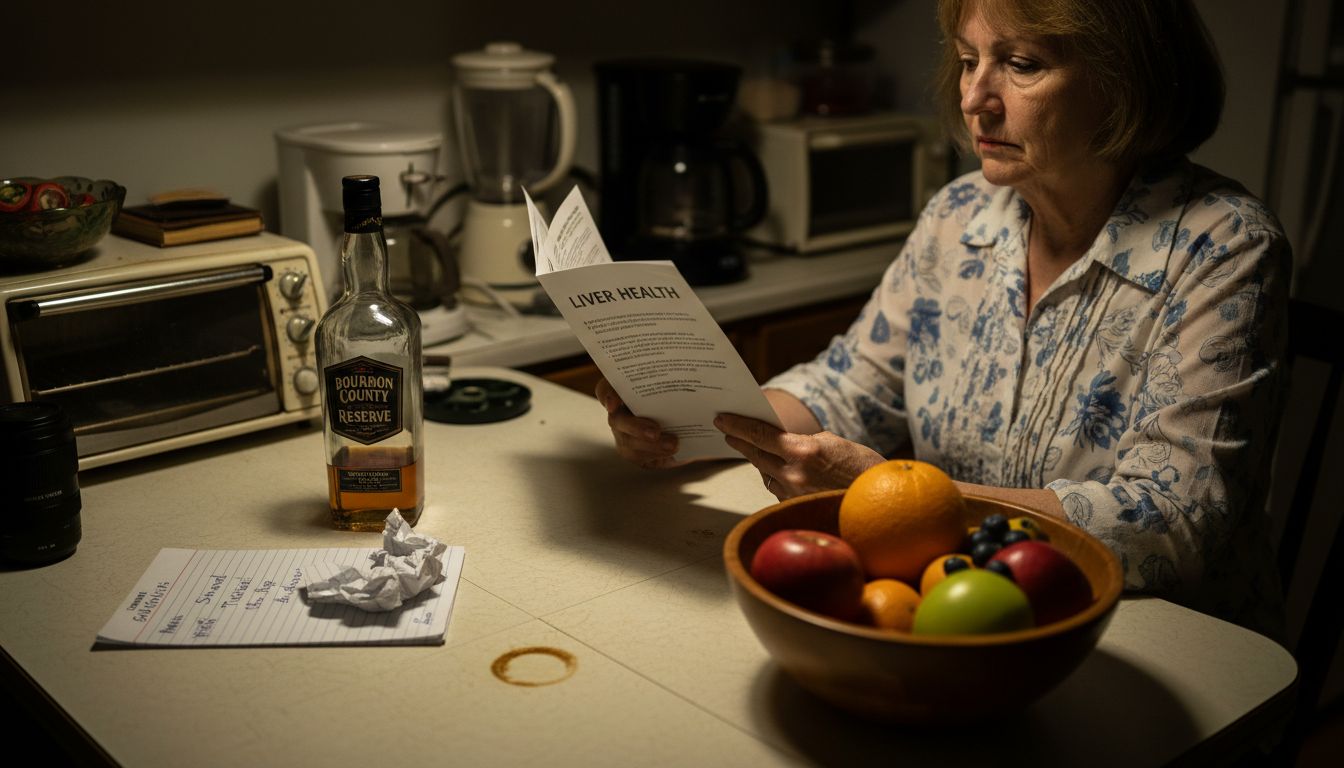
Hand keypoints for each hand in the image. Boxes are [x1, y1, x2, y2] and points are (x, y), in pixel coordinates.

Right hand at [594, 377, 685, 468]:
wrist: (691, 423)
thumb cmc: (680, 396)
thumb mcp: (680, 384)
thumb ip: (677, 379)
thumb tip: (689, 372)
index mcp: (625, 388)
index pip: (607, 388)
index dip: (607, 395)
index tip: (614, 403)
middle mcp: (620, 411)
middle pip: (617, 420)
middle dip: (636, 427)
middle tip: (655, 432)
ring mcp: (624, 434)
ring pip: (628, 442)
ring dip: (651, 445)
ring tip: (673, 444)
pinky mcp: (634, 452)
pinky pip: (639, 456)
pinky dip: (657, 454)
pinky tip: (672, 451)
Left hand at [713, 412, 884, 499]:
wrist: (882, 504)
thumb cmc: (864, 469)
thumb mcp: (835, 443)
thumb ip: (804, 441)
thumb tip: (781, 441)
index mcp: (804, 451)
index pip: (760, 435)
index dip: (738, 426)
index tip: (722, 419)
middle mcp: (794, 475)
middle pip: (757, 454)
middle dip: (741, 442)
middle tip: (727, 431)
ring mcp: (794, 494)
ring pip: (765, 472)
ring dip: (758, 459)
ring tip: (748, 446)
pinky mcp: (796, 507)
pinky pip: (777, 487)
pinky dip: (774, 475)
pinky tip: (774, 468)